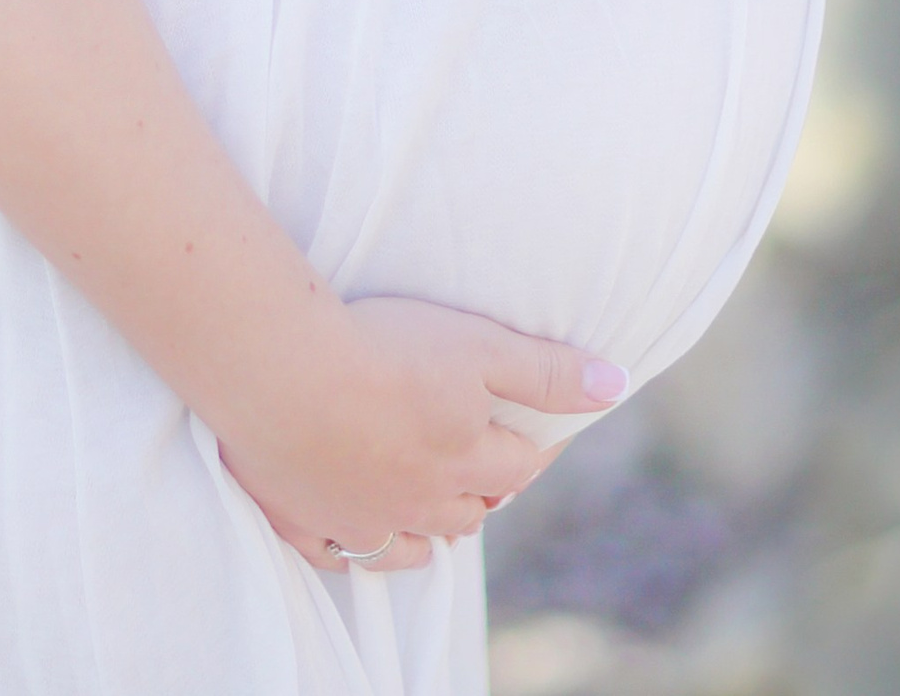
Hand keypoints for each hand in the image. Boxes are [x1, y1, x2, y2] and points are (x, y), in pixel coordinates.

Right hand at [218, 292, 626, 575]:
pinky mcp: (302, 521)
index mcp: (463, 459)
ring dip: (426, 530)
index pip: (515, 470)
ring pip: (408, 545)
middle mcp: (418, 502)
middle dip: (480, 496)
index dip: (529, 452)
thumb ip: (545, 370)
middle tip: (481, 475)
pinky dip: (354, 548)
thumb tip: (617, 384)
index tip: (533, 437)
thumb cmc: (384, 349)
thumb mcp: (478, 344)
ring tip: (430, 508)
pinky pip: (338, 556)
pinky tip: (356, 536)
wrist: (283, 372)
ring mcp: (359, 519)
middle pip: (463, 514)